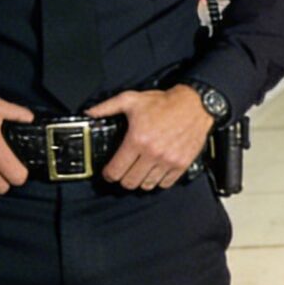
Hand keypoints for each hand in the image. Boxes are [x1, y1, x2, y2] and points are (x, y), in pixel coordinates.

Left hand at [87, 87, 212, 190]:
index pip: (116, 170)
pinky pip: (165, 184)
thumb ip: (107, 107)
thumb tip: (89, 113)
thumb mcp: (131, 100)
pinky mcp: (181, 164)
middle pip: (130, 182)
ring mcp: (168, 161)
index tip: (109, 172)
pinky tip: (155, 172)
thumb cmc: (164, 103)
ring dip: (140, 181)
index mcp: (137, 139)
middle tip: (123, 172)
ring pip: (147, 185)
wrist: (194, 105)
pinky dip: (158, 181)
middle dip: (123, 179)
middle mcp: (152, 153)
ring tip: (139, 172)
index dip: (108, 174)